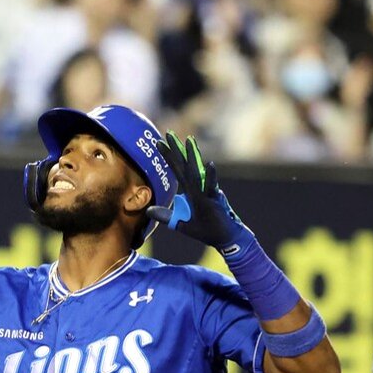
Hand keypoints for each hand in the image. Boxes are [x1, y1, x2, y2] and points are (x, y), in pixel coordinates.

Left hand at [147, 133, 250, 254]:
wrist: (224, 238)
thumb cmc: (206, 229)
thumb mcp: (180, 223)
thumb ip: (165, 216)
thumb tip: (148, 210)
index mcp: (191, 191)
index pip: (177, 170)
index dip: (169, 157)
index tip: (159, 142)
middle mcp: (198, 188)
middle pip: (185, 166)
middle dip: (177, 151)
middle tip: (168, 133)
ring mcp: (207, 192)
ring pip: (197, 173)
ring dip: (193, 157)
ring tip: (189, 140)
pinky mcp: (215, 201)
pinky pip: (212, 187)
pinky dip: (211, 176)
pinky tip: (210, 165)